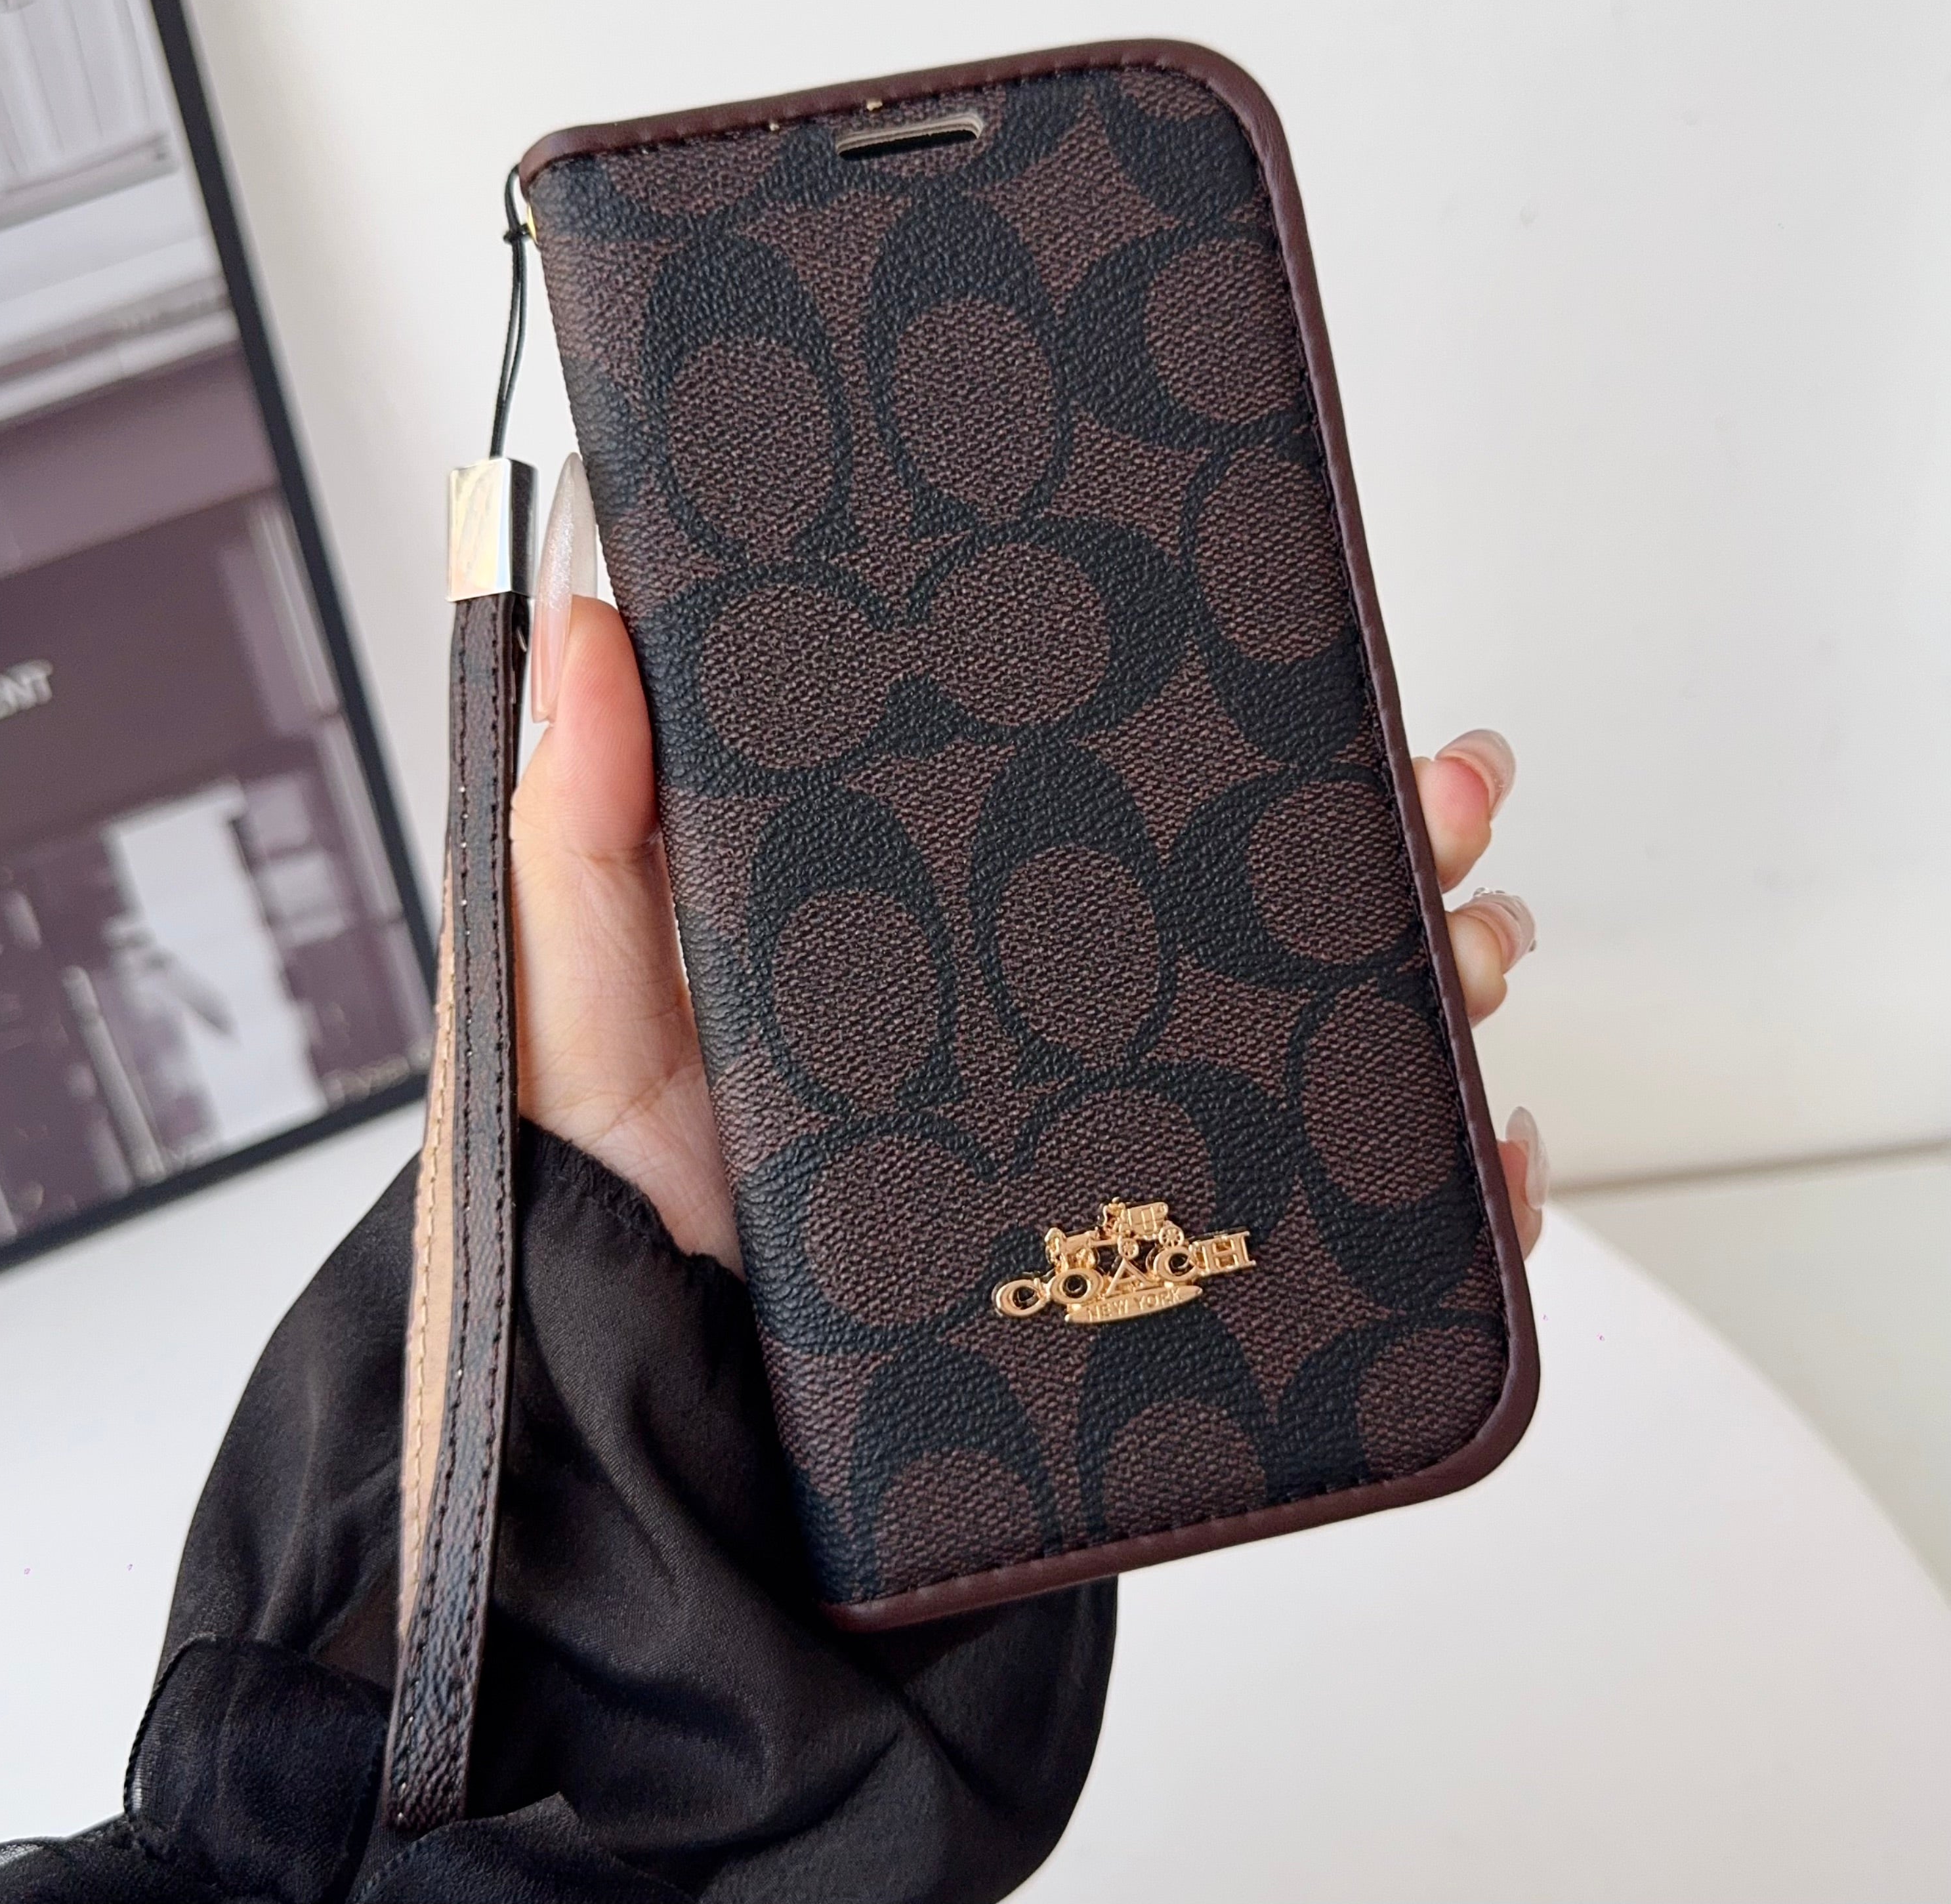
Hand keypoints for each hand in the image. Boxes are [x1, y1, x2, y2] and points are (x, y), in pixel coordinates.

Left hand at [512, 459, 1546, 1275]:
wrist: (662, 1443)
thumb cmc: (607, 1215)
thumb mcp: (569, 1000)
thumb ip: (581, 825)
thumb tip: (594, 618)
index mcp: (938, 927)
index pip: (1107, 798)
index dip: (1217, 722)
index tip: (1298, 659)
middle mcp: (1047, 1025)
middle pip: (1252, 901)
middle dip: (1381, 834)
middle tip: (1444, 792)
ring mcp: (1111, 1145)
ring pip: (1323, 1034)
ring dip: (1436, 973)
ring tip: (1480, 946)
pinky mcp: (1153, 1277)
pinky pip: (1336, 1225)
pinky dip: (1445, 1188)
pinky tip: (1492, 1153)